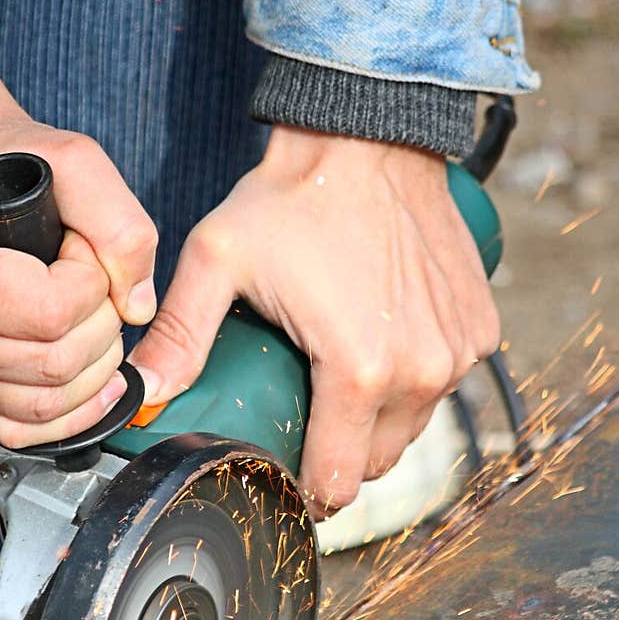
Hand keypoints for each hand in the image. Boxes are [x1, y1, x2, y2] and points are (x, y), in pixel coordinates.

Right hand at [0, 35, 157, 447]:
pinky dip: (71, 414)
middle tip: (91, 281)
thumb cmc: (10, 166)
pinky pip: (23, 430)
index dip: (92, 282)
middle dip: (100, 324)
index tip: (80, 248)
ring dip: (94, 366)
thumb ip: (121, 227)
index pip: (50, 312)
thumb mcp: (75, 162)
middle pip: (55, 363)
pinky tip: (93, 379)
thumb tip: (139, 309)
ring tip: (87, 316)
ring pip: (48, 403)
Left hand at [129, 126, 499, 515]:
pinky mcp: (480, 329)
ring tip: (337, 378)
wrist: (369, 132)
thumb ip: (180, 335)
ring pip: (412, 427)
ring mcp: (459, 353)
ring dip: (378, 420)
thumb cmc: (294, 196)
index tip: (288, 474)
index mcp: (359, 372)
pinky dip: (416, 380)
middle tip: (305, 417)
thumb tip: (139, 395)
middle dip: (340, 456)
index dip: (308, 488)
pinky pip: (444, 385)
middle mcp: (421, 373)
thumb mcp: (219, 261)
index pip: (338, 482)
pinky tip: (382, 344)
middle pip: (377, 464)